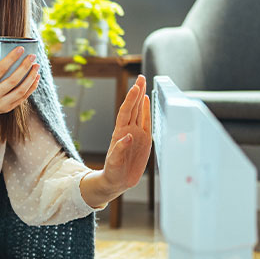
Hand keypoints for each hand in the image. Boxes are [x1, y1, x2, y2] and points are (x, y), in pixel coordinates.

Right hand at [0, 36, 40, 120]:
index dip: (11, 59)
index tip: (20, 49)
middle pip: (12, 80)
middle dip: (25, 67)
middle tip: (32, 56)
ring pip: (20, 91)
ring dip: (31, 77)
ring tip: (36, 66)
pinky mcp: (6, 108)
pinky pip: (22, 98)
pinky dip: (31, 88)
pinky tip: (36, 78)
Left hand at [102, 74, 151, 193]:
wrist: (117, 181)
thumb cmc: (112, 172)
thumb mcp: (113, 162)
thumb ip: (119, 149)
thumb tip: (127, 137)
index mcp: (120, 133)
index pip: (126, 112)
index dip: (131, 99)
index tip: (135, 87)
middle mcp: (128, 130)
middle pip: (133, 107)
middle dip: (137, 92)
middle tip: (141, 77)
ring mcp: (136, 134)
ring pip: (139, 111)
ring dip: (141, 97)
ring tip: (143, 83)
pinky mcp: (144, 140)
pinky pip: (147, 122)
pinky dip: (147, 111)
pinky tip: (147, 101)